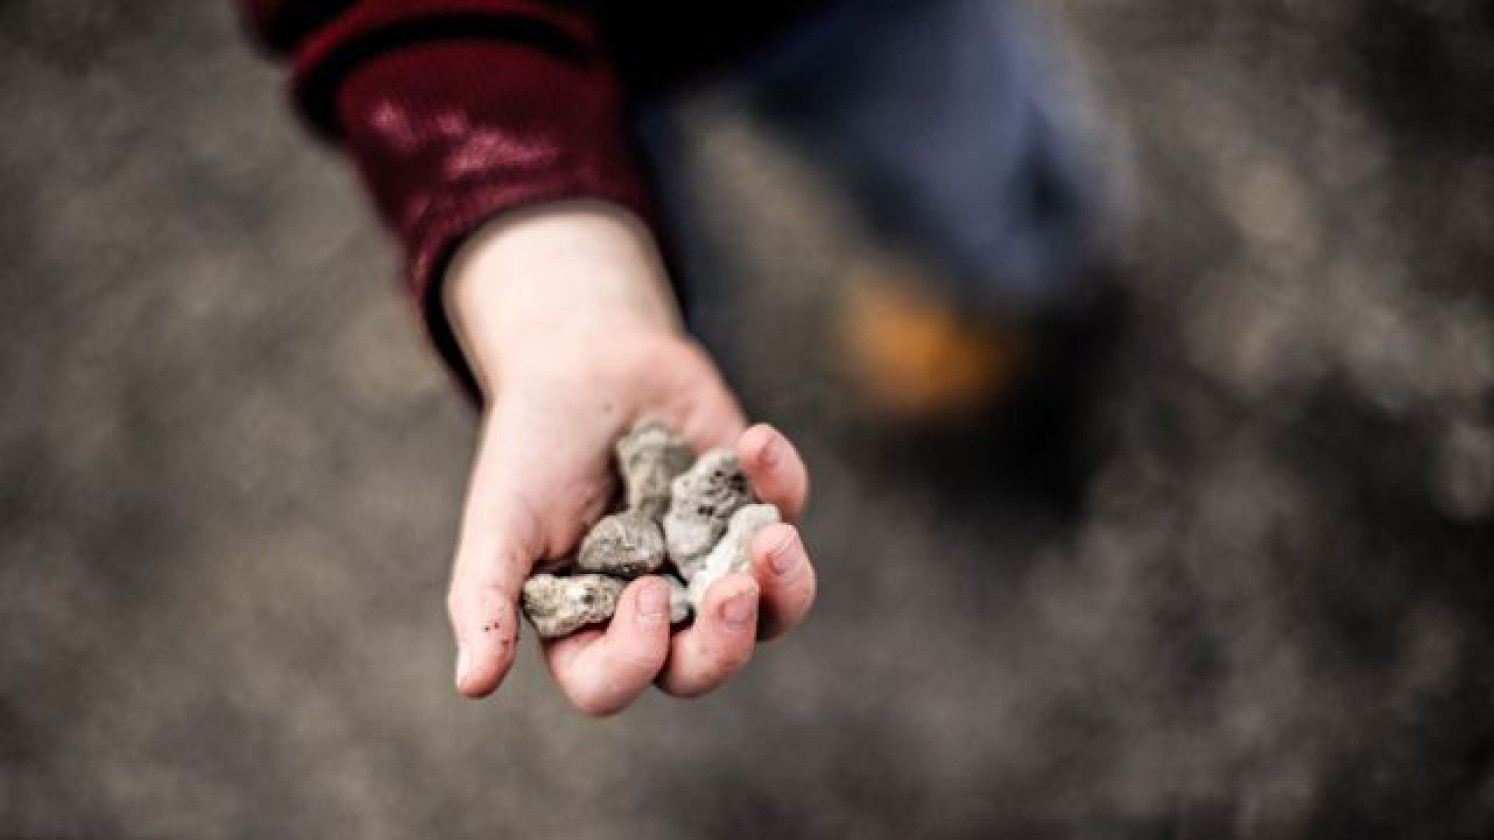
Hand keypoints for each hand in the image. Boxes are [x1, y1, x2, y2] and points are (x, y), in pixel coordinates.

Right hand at [441, 201, 816, 714]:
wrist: (582, 359)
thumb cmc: (530, 447)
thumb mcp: (498, 520)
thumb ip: (485, 600)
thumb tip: (473, 686)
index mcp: (590, 624)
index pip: (613, 682)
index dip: (635, 658)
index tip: (645, 591)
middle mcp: (660, 608)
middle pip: (703, 666)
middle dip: (726, 641)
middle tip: (732, 591)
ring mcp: (713, 560)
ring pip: (773, 613)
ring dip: (787, 589)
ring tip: (776, 539)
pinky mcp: (755, 506)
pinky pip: (787, 515)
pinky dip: (781, 482)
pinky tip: (754, 441)